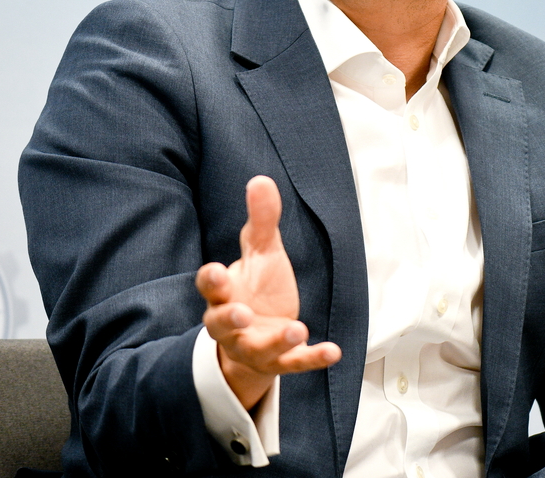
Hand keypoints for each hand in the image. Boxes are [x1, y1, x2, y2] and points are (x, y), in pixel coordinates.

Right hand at [196, 176, 340, 408]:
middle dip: (231, 319)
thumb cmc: (256, 287)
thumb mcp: (262, 252)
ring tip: (297, 328)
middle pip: (222, 324)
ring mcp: (255, 346)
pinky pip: (295, 363)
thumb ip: (261, 221)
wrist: (261, 334)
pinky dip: (313, 358)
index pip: (210, 287)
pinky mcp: (279, 362)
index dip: (211, 280)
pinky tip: (334, 351)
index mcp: (224, 293)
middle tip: (243, 313)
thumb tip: (261, 180)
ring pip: (259, 349)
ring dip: (277, 340)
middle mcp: (232, 324)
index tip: (216, 271)